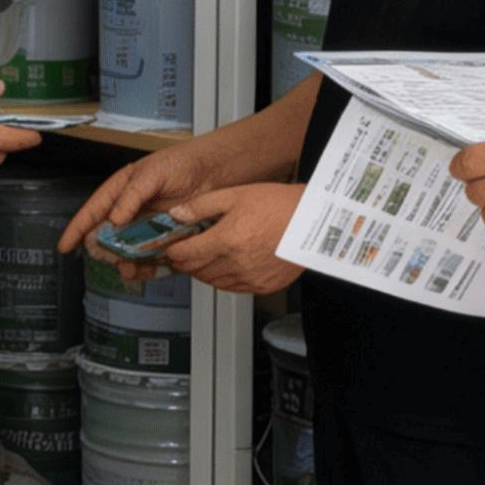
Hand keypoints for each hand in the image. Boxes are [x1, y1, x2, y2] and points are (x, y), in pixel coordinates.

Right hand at [61, 140, 219, 257]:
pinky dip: (148, 268)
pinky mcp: (165, 241)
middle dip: (104, 251)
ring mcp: (147, 228)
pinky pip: (151, 260)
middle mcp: (131, 212)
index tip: (65, 246)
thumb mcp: (150, 174)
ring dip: (126, 263)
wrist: (213, 172)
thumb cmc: (181, 163)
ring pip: (128, 253)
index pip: (92, 212)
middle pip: (107, 238)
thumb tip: (114, 218)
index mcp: (121, 193)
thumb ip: (130, 196)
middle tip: (108, 257)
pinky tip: (147, 270)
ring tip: (129, 268)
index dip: (77, 230)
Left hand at [156, 184, 304, 293]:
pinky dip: (223, 279)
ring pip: (212, 282)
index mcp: (227, 240)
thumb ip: (201, 206)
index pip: (186, 254)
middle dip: (186, 262)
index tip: (171, 248)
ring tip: (206, 257)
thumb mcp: (235, 195)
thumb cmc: (279, 204)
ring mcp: (250, 278)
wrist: (312, 220)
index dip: (173, 252)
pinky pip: (233, 288)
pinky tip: (227, 265)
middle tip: (184, 253)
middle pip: (196, 271)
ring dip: (203, 271)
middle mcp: (237, 263)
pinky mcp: (263, 287)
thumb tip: (176, 215)